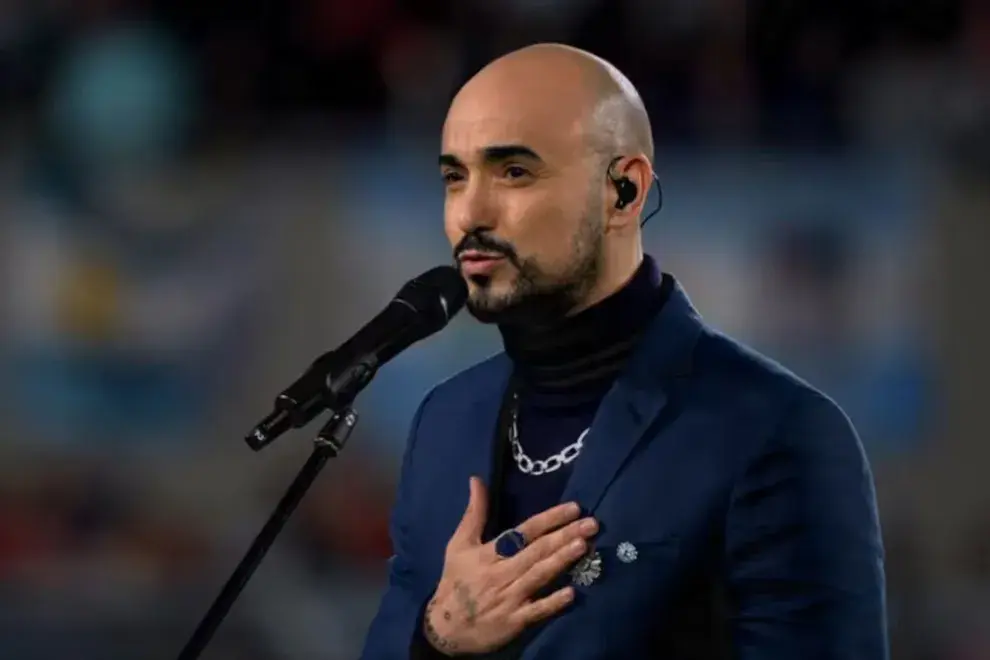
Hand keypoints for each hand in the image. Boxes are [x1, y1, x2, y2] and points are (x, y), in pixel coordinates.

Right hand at [422, 476, 598, 655]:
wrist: (445, 627)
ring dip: (562, 561)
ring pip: (539, 576)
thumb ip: (474, 513)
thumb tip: (478, 480)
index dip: (549, 519)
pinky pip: (536, 611)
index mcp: (489, 553)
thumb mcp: (459, 545)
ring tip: (584, 546)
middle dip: (565, 536)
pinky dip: (553, 602)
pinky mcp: (515, 622)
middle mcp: (501, 573)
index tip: (573, 508)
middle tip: (591, 524)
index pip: (523, 532)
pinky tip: (572, 593)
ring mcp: (509, 598)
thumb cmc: (456, 581)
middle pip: (537, 551)